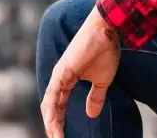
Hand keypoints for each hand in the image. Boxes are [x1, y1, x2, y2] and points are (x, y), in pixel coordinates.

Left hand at [40, 6, 121, 137]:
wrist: (107, 31)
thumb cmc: (104, 51)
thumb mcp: (101, 81)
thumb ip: (95, 98)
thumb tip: (91, 114)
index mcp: (66, 79)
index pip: (58, 105)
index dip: (58, 120)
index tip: (61, 135)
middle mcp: (59, 78)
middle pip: (51, 106)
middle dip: (52, 125)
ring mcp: (59, 74)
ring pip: (49, 103)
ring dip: (51, 122)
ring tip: (55, 137)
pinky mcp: (62, 71)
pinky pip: (54, 95)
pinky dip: (52, 110)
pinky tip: (52, 123)